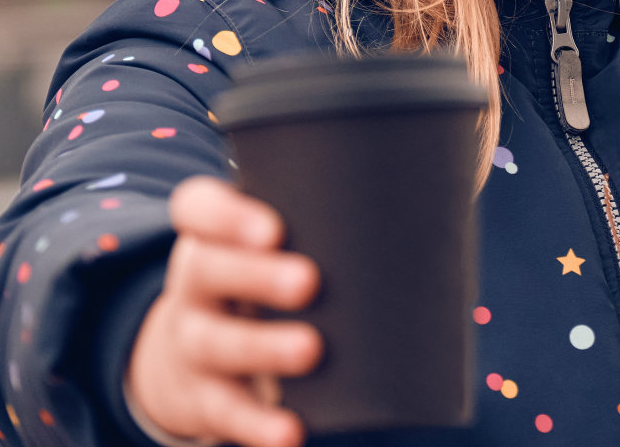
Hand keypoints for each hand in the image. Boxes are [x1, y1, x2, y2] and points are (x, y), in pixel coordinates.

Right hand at [128, 175, 321, 446]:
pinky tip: (289, 433)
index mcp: (211, 235)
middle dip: (257, 276)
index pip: (197, 209)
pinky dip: (256, 424)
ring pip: (215, 342)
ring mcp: (192, 342)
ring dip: (262, 347)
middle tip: (308, 282)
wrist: (189, 359)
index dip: (226, 216)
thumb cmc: (262, 281)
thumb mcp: (271, 248)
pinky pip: (225, 411)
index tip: (274, 229)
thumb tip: (431, 197)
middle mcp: (195, 284)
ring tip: (310, 350)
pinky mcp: (203, 397)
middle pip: (207, 271)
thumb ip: (322, 222)